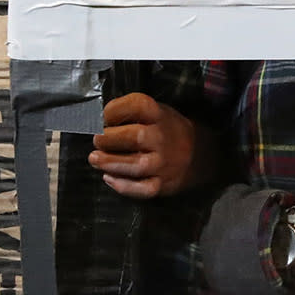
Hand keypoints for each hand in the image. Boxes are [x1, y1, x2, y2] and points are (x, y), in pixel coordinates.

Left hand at [90, 93, 209, 197]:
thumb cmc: (166, 130)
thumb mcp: (155, 112)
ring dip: (110, 162)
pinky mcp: (163, 184)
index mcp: (160, 115)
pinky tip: (109, 178)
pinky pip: (142, 188)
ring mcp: (164, 162)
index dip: (113, 110)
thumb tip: (96, 120)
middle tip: (98, 140)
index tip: (102, 117)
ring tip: (95, 159)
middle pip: (134, 137)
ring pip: (136, 164)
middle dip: (108, 138)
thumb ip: (129, 113)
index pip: (137, 106)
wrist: (199, 154)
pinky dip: (123, 186)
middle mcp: (163, 137)